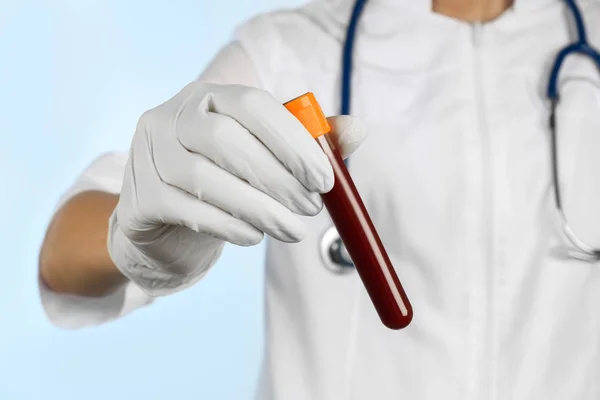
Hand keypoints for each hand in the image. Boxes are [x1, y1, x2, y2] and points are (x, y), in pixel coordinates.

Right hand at [108, 82, 366, 295]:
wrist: (164, 216)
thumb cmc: (224, 177)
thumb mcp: (265, 154)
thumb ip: (308, 141)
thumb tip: (358, 129)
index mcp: (208, 96)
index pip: (252, 104)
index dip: (293, 141)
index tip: (325, 179)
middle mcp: (171, 117)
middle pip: (225, 140)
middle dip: (278, 179)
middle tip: (311, 209)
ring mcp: (147, 155)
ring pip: (206, 179)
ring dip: (259, 208)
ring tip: (292, 230)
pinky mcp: (139, 197)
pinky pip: (186, 210)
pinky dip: (228, 225)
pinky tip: (254, 236)